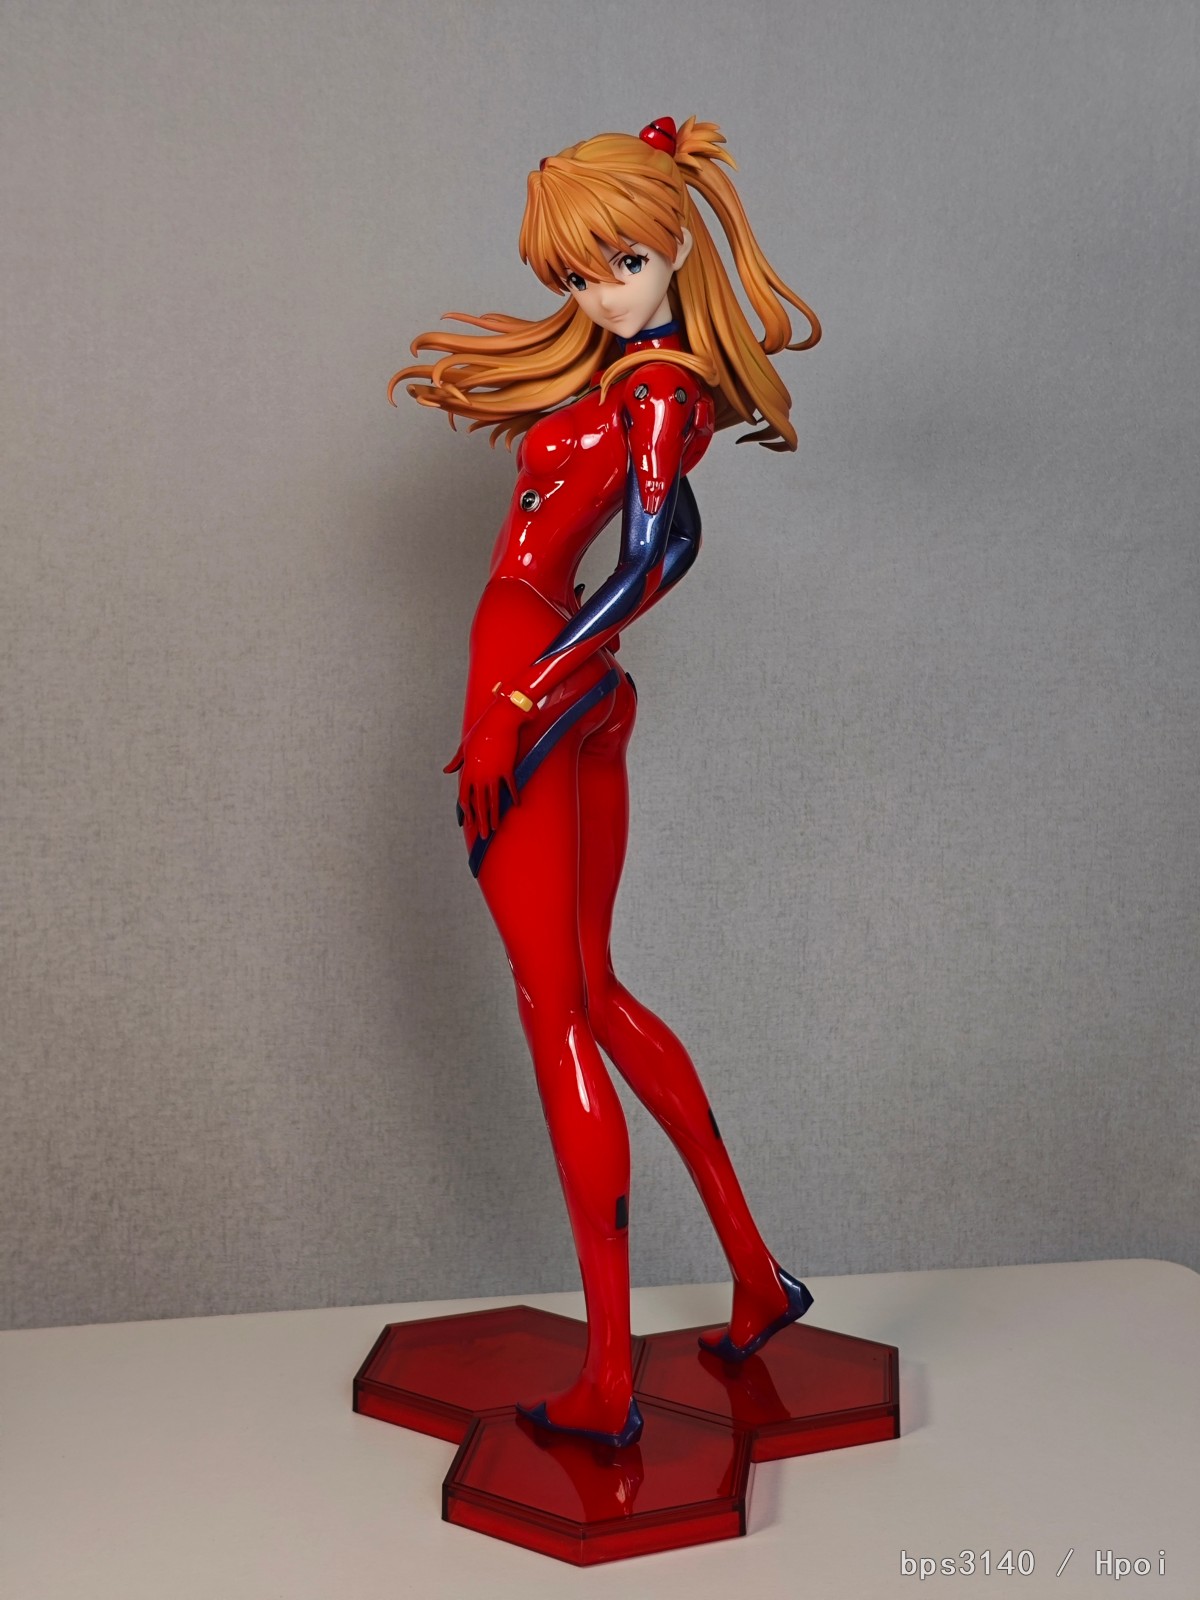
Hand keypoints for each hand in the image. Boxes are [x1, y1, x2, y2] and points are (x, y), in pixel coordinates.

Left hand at [443, 694, 524, 840]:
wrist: (501, 719)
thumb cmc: (482, 730)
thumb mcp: (464, 745)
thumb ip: (456, 761)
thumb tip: (446, 771)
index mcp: (468, 770)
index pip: (464, 797)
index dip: (467, 813)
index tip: (470, 824)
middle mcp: (479, 775)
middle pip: (479, 804)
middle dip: (481, 821)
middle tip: (483, 835)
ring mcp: (493, 773)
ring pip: (494, 800)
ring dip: (495, 816)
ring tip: (496, 829)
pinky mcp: (507, 768)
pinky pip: (510, 787)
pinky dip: (514, 797)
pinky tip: (516, 805)